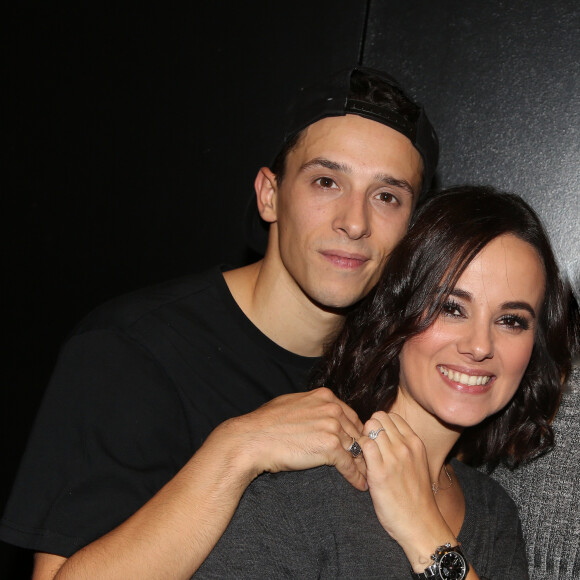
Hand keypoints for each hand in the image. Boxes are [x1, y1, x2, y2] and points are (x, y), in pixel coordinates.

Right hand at [222, 387, 366, 489]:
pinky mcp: (330, 447)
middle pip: (356, 431)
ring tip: (368, 475)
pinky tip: (359, 484)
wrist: (253, 439)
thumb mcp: (292, 403)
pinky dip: (355, 476)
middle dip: (362, 448)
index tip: (357, 444)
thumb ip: (312, 406)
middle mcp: (332, 409)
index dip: (354, 432)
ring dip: (362, 464)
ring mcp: (332, 427)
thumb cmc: (266, 423)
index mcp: (324, 396)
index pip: (350, 415)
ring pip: (356, 448)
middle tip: (368, 462)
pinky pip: (349, 464)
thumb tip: (318, 411)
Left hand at [360, 412, 449, 548]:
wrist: (421, 524)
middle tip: (368, 445)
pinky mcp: (380, 472)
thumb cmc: (416, 497)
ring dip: (363, 438)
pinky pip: (364, 445)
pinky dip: (358, 450)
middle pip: (379, 417)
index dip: (380, 424)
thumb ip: (404, 447)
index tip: (376, 438)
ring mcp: (393, 457)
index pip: (391, 416)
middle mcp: (405, 446)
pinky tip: (361, 464)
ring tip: (364, 455)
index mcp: (415, 442)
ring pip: (370, 427)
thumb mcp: (418, 464)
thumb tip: (386, 434)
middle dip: (369, 428)